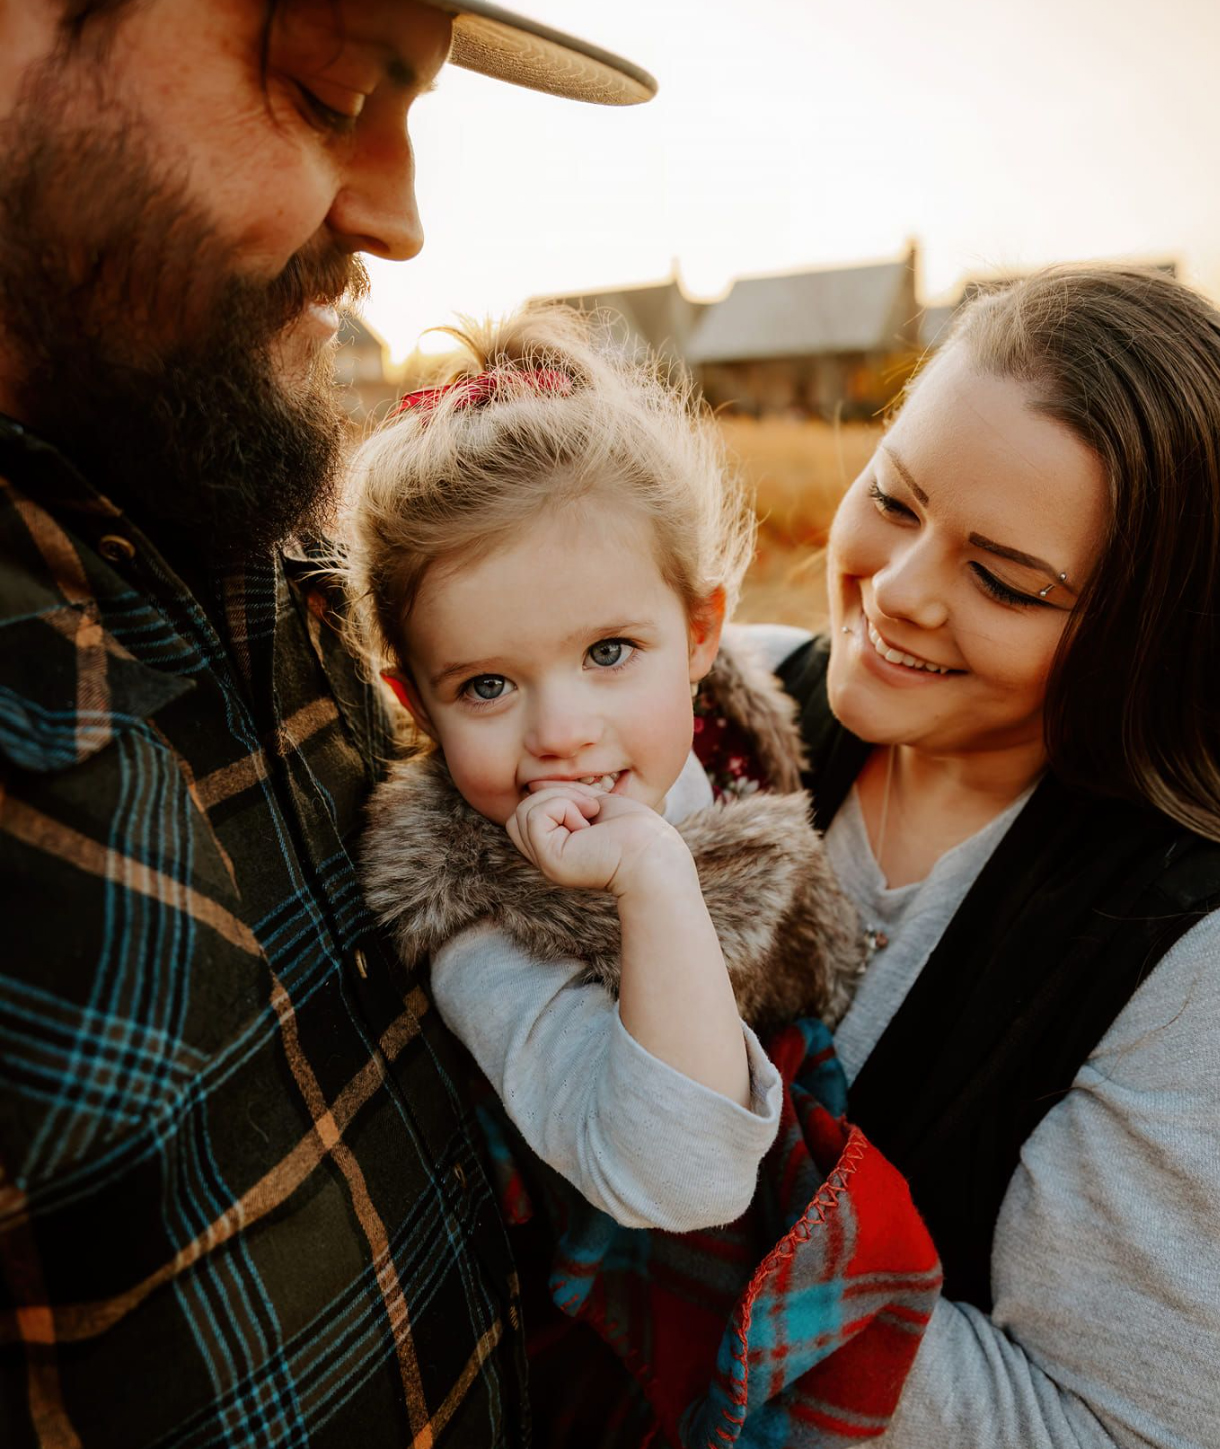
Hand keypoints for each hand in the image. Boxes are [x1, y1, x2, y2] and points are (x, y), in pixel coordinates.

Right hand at [506, 784, 688, 895]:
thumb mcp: (591, 803)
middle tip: (590, 809)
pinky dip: (564, 806)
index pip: (526, 813)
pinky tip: (588, 823)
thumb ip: (561, 796)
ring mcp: (546, 861)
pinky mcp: (550, 860)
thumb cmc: (633, 830)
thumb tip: (532, 784)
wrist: (653, 854)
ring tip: (590, 815)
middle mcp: (546, 858)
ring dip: (561, 799)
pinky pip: (535, 815)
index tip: (588, 804)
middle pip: (518, 812)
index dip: (550, 797)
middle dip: (553, 796)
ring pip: (523, 811)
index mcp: (555, 847)